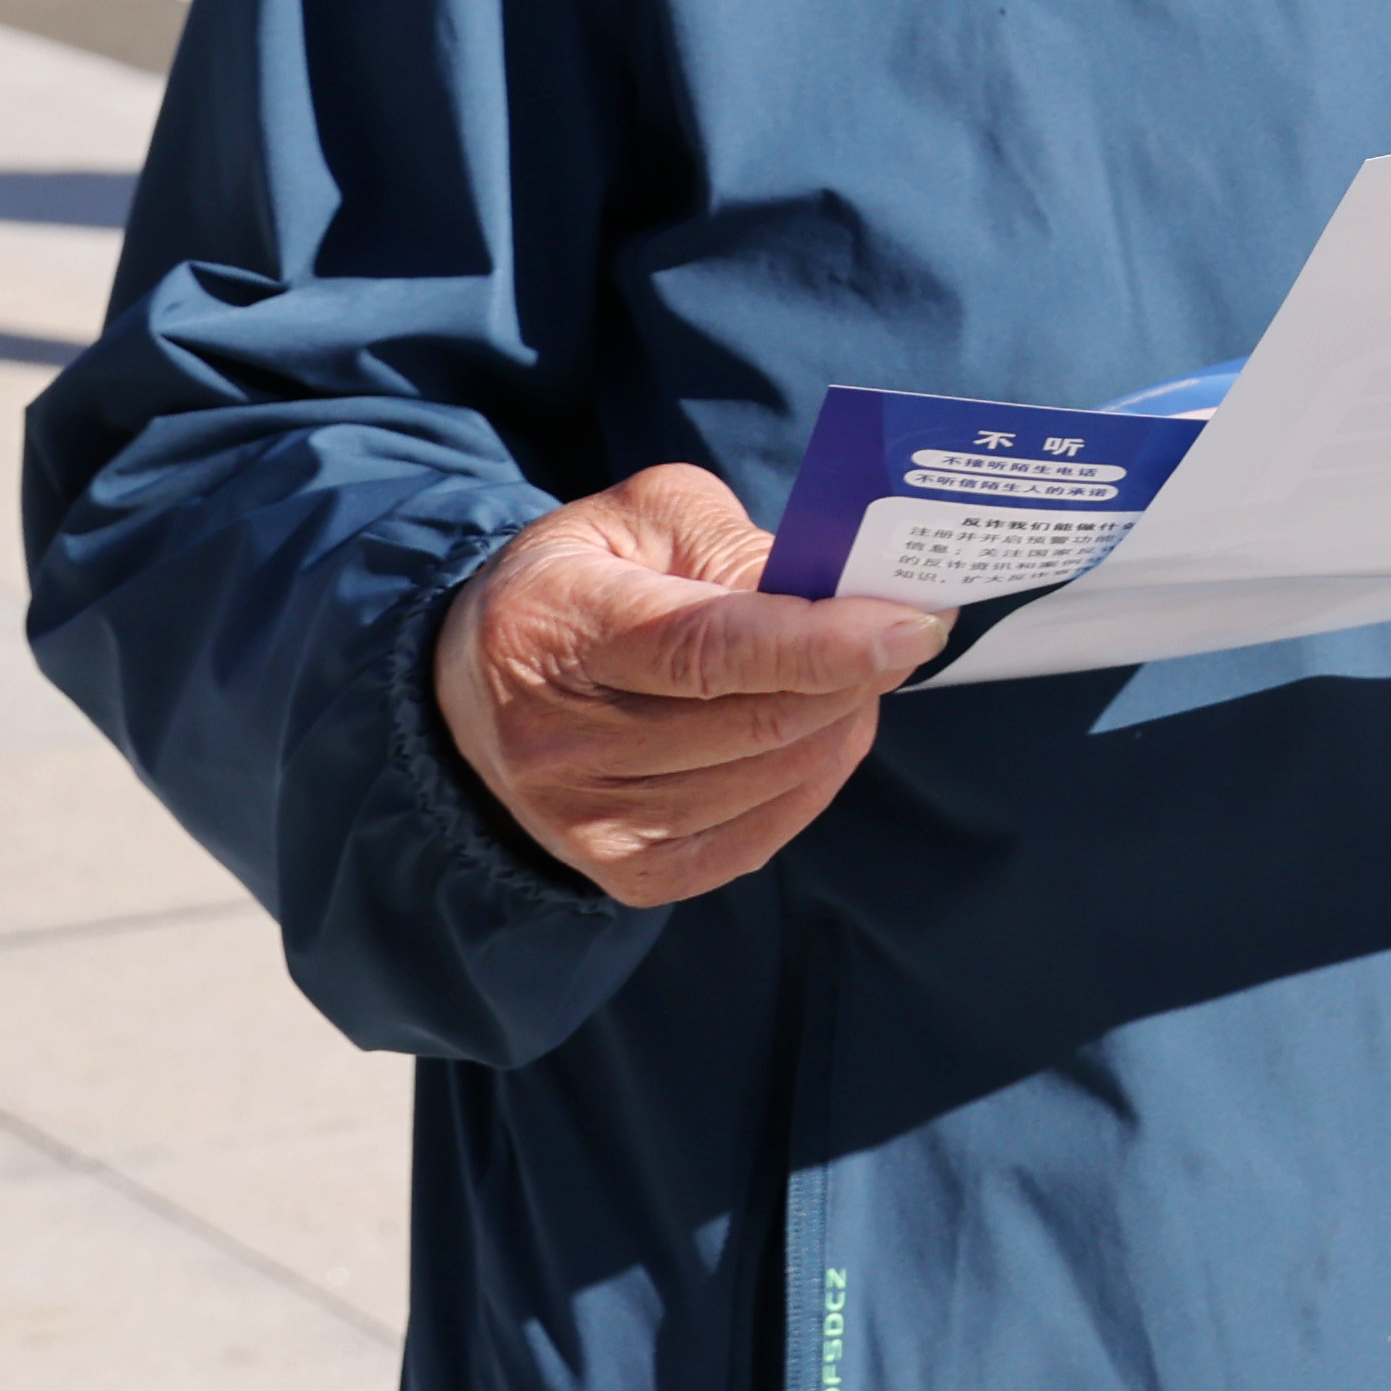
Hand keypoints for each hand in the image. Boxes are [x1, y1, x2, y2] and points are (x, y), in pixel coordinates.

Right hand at [433, 464, 949, 905]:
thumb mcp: (641, 518)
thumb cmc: (584, 580)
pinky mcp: (623, 872)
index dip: (821, 644)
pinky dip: (812, 781)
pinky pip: (757, 837)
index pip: (706, 651)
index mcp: (560, 629)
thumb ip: (735, 544)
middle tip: (899, 632)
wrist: (476, 681)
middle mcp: (559, 742)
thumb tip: (834, 595)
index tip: (914, 627)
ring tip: (847, 676)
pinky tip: (815, 734)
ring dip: (839, 724)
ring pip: (768, 781)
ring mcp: (586, 822)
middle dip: (853, 676)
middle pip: (753, 724)